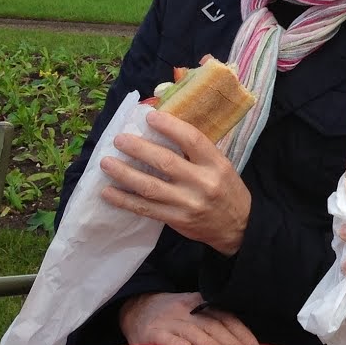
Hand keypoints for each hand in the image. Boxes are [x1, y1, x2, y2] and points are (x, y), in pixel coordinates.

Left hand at [100, 108, 251, 255]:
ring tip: (106, 163)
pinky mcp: (177, 221)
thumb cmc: (226, 189)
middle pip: (165, 162)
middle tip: (119, 139)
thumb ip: (196, 151)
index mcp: (216, 164)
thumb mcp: (220, 165)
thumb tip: (163, 129)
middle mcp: (202, 183)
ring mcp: (188, 204)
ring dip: (125, 174)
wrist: (238, 227)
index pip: (192, 140)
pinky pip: (146, 209)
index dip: (170, 127)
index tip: (150, 117)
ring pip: (150, 187)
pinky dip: (125, 200)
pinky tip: (108, 192)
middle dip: (139, 149)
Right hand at [119, 292, 261, 344]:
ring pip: (193, 332)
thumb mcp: (197, 314)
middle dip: (233, 344)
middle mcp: (188, 311)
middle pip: (215, 326)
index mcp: (203, 306)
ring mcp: (169, 321)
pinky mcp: (151, 332)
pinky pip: (163, 338)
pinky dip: (174, 344)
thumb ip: (217, 325)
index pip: (227, 318)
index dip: (243, 335)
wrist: (136, 308)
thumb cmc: (176, 318)